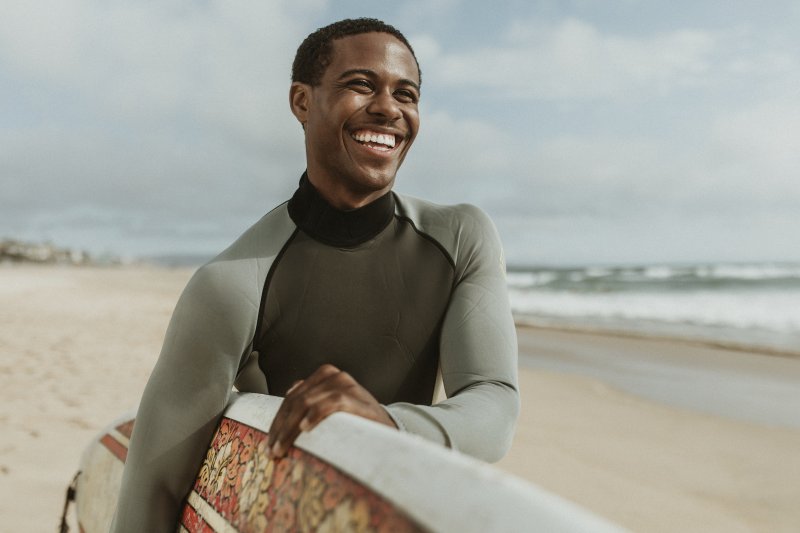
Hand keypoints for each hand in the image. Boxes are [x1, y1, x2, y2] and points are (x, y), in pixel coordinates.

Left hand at [267, 364, 396, 458]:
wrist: (388, 427)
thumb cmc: (356, 419)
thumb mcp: (332, 405)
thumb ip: (313, 396)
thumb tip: (289, 392)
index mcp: (324, 375)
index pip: (292, 398)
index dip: (278, 421)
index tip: (267, 443)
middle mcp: (333, 375)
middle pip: (297, 401)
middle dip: (280, 428)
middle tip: (271, 451)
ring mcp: (345, 384)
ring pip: (307, 403)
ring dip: (290, 428)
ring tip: (282, 448)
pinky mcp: (355, 397)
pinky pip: (331, 404)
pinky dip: (316, 415)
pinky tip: (305, 428)